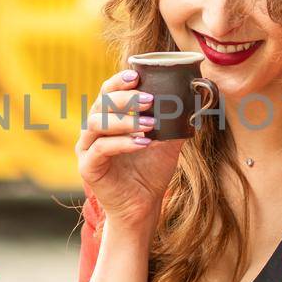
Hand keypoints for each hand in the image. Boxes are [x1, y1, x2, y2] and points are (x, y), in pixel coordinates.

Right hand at [75, 69, 186, 236]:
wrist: (143, 206)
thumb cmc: (151, 172)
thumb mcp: (167, 142)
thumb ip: (174, 121)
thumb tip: (194, 97)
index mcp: (108, 119)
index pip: (107, 92)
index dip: (119, 81)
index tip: (136, 75)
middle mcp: (92, 130)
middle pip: (101, 104)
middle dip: (126, 98)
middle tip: (150, 99)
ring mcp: (86, 148)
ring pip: (98, 123)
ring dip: (126, 120)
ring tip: (150, 123)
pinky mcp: (88, 167)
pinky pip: (101, 149)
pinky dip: (122, 143)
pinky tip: (143, 142)